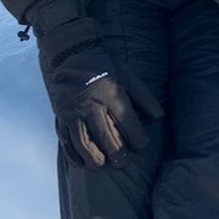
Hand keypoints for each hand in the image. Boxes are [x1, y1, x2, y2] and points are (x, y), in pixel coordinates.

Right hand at [37, 18, 162, 169]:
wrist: (71, 53)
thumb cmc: (104, 64)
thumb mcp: (128, 75)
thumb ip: (144, 97)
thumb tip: (158, 117)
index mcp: (111, 95)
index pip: (128, 123)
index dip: (137, 139)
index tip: (142, 145)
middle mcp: (91, 106)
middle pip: (105, 136)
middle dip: (116, 154)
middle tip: (123, 163)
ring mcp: (73, 112)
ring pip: (82, 142)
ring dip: (93, 157)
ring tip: (101, 165)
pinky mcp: (60, 115)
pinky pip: (65, 139)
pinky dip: (72, 153)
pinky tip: (80, 163)